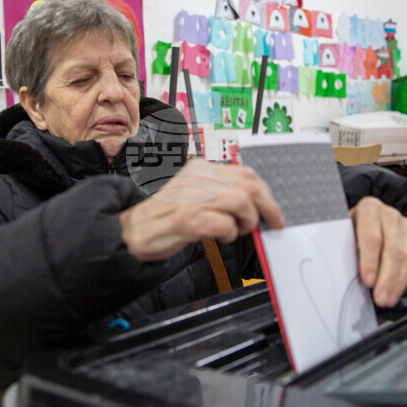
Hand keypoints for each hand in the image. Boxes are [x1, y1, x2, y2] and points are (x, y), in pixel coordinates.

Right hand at [120, 159, 284, 261]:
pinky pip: (224, 224)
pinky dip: (230, 233)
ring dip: (248, 221)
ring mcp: (191, 198)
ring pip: (241, 202)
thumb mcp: (193, 193)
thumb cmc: (164, 214)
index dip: (265, 193)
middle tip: (272, 223)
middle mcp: (197, 179)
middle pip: (248, 185)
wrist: (133, 229)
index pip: (245, 173)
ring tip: (240, 230)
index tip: (273, 209)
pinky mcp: (186, 219)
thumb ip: (220, 193)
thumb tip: (255, 204)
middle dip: (267, 207)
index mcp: (201, 169)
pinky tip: (222, 237)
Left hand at [349, 196, 406, 307]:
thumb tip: (346, 276)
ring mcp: (404, 225)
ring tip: (388, 299)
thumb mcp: (344, 233)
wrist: (368, 217)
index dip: (370, 261)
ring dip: (398, 282)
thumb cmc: (353, 227)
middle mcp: (389, 215)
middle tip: (380, 297)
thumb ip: (347, 249)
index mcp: (369, 209)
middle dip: (387, 278)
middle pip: (393, 249)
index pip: (372, 237)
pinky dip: (406, 277)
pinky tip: (397, 289)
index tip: (368, 281)